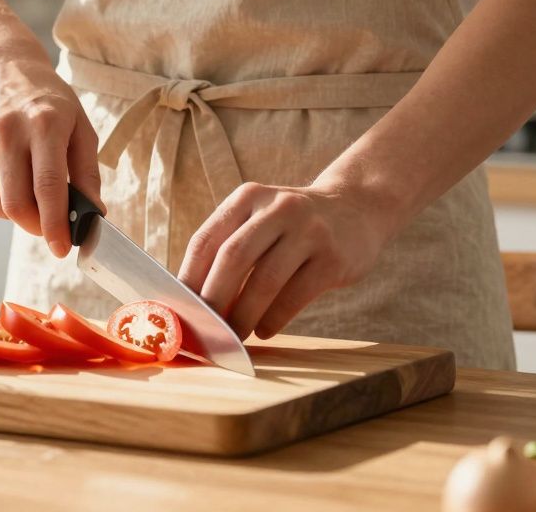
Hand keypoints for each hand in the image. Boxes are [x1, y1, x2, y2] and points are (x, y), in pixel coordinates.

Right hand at [0, 51, 103, 256]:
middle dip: (36, 227)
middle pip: (16, 204)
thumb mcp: (80, 126)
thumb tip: (92, 214)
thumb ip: (87, 172)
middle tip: (51, 227)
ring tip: (32, 192)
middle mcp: (7, 130)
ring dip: (18, 212)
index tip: (62, 248)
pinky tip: (11, 175)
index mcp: (44, 123)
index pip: (48, 187)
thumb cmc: (48, 101)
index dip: (55, 225)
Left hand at [177, 181, 397, 339]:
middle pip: (232, 258)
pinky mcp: (332, 257)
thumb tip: (194, 302)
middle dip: (213, 299)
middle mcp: (278, 207)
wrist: (357, 209)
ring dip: (243, 315)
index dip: (188, 278)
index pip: (206, 240)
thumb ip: (229, 250)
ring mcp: (309, 230)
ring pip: (265, 280)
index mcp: (248, 197)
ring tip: (233, 337)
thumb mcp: (260, 220)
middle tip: (203, 330)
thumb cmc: (293, 227)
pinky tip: (264, 331)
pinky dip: (275, 319)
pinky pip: (296, 295)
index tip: (178, 310)